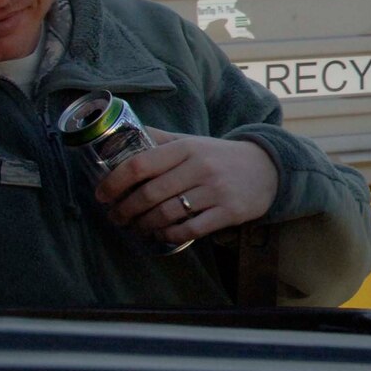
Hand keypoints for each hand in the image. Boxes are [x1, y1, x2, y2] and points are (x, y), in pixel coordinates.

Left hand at [98, 128, 277, 245]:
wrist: (268, 168)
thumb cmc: (220, 156)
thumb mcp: (192, 142)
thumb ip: (160, 140)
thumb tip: (121, 135)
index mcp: (187, 148)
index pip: (140, 164)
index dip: (114, 182)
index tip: (102, 195)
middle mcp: (200, 167)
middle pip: (149, 194)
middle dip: (125, 210)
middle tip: (116, 217)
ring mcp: (216, 191)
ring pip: (166, 214)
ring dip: (143, 225)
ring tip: (135, 227)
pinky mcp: (229, 212)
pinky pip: (189, 230)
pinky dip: (168, 235)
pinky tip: (161, 233)